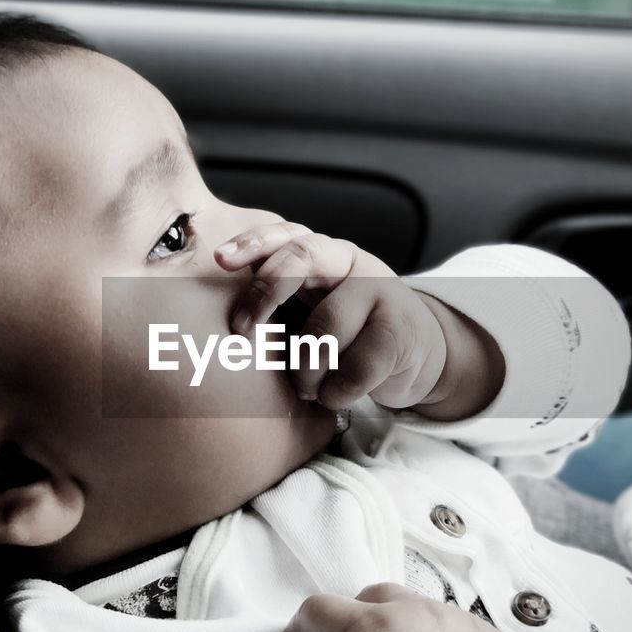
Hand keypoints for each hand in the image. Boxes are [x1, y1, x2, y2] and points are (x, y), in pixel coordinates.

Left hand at [214, 220, 448, 410]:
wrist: (418, 352)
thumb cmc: (348, 332)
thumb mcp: (311, 307)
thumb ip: (277, 303)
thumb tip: (213, 322)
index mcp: (322, 253)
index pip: (284, 236)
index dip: (251, 244)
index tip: (219, 260)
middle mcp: (350, 262)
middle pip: (303, 258)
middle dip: (264, 291)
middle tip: (239, 328)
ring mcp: (379, 293)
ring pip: (325, 327)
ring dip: (305, 369)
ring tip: (306, 387)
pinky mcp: (399, 332)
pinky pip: (357, 366)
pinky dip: (337, 391)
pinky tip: (335, 395)